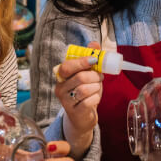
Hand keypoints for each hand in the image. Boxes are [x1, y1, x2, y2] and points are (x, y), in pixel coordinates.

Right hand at [53, 41, 102, 157]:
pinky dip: (96, 98)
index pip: (67, 66)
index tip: (94, 60)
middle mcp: (60, 88)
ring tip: (97, 87)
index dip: (81, 62)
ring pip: (84, 89)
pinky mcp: (74, 112)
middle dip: (94, 76)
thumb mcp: (88, 74)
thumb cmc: (85, 92)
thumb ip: (90, 58)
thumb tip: (94, 44)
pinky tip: (95, 98)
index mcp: (61, 76)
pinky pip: (88, 101)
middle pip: (80, 77)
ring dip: (96, 87)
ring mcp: (65, 101)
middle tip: (100, 77)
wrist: (82, 116)